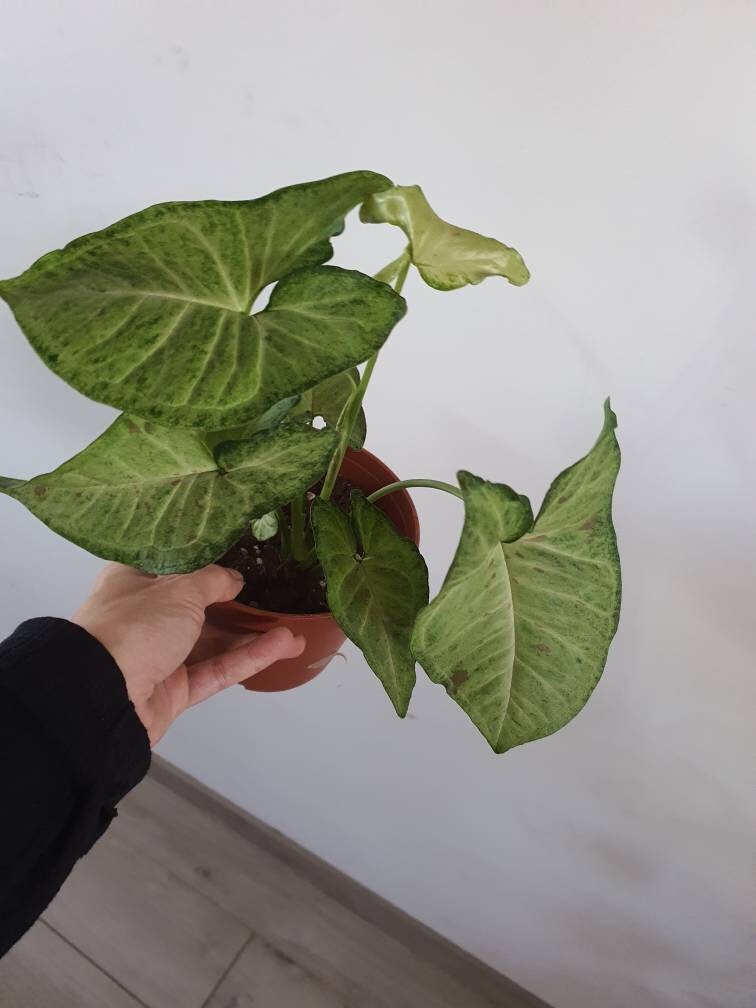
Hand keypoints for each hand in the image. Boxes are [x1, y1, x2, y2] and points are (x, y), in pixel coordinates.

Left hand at [72, 563, 304, 744]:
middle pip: (200, 608)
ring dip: (253, 636)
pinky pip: (217, 669)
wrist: (102, 696)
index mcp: (134, 582)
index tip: (242, 560)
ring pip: (213, 642)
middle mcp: (144, 618)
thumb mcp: (179, 588)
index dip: (208, 564)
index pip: (174, 568)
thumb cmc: (133, 625)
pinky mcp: (175, 691)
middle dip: (239, 606)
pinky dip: (248, 658)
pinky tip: (282, 646)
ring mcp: (160, 657)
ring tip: (293, 628)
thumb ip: (213, 580)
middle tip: (276, 598)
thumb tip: (233, 578)